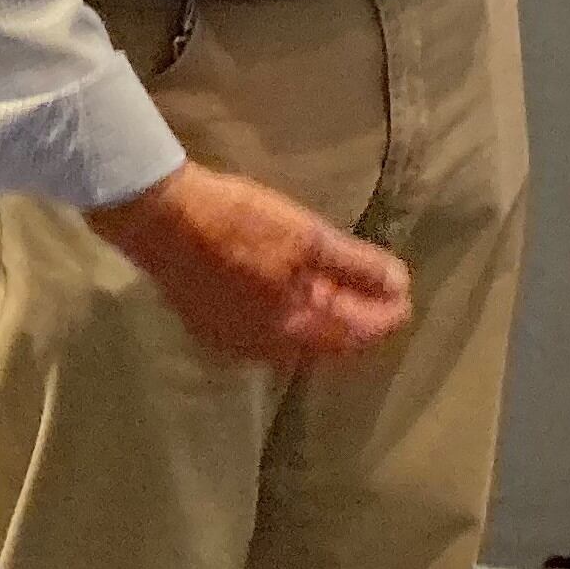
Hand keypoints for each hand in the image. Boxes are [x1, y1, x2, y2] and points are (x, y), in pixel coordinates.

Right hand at [86, 162, 411, 365]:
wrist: (162, 219)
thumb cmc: (238, 224)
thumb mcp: (306, 236)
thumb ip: (354, 265)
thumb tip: (397, 285)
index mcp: (291, 331)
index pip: (355, 337)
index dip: (386, 317)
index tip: (407, 296)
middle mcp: (264, 350)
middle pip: (326, 344)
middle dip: (358, 321)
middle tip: (383, 294)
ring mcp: (233, 342)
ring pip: (295, 340)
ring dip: (325, 319)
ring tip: (346, 291)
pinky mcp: (211, 326)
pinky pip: (267, 331)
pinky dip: (293, 315)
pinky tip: (295, 292)